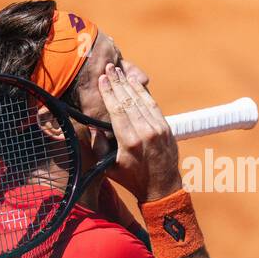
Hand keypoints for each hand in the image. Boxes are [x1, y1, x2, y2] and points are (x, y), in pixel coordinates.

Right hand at [97, 65, 182, 202]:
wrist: (162, 189)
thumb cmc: (132, 179)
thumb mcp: (109, 168)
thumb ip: (98, 146)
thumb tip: (91, 126)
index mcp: (130, 142)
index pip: (117, 110)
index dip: (108, 93)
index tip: (102, 80)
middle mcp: (145, 132)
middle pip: (129, 101)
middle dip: (117, 83)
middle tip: (108, 68)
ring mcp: (158, 129)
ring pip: (141, 100)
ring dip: (129, 84)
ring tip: (119, 72)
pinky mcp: (167, 128)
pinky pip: (153, 105)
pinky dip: (143, 93)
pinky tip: (135, 83)